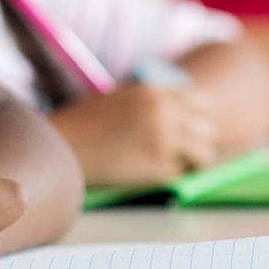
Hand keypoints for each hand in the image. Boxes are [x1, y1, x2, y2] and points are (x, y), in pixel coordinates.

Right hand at [51, 84, 218, 186]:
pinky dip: (171, 175)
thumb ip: (151, 103)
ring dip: (192, 162)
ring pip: (205, 154)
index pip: (202, 102)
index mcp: (155, 92)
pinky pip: (182, 174)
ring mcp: (165, 140)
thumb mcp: (120, 99)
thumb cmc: (84, 124)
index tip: (187, 129)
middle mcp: (165, 112)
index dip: (196, 118)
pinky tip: (147, 172)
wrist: (60, 145)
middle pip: (208, 129)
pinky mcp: (159, 168)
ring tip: (169, 165)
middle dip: (198, 142)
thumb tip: (183, 118)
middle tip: (181, 153)